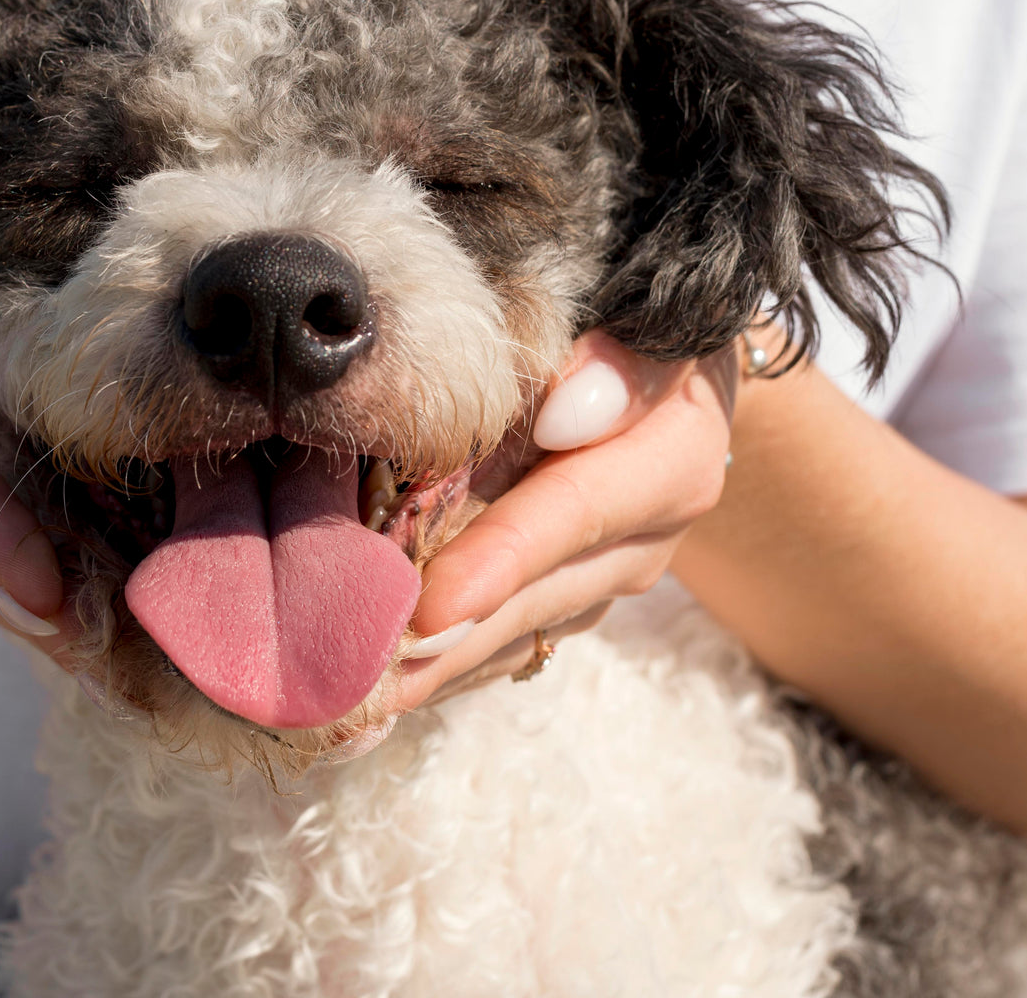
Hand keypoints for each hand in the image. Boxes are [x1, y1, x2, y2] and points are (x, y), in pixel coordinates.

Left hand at [395, 331, 738, 708]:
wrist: (671, 366)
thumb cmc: (633, 327)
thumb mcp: (641, 325)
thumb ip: (617, 363)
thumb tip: (565, 412)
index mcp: (673, 459)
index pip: (573, 512)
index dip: (501, 558)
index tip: (430, 607)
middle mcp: (646, 537)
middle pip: (535, 596)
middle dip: (449, 643)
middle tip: (362, 681)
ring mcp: (608, 578)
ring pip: (515, 632)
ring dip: (437, 668)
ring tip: (353, 701)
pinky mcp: (573, 599)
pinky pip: (508, 641)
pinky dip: (447, 663)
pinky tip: (382, 689)